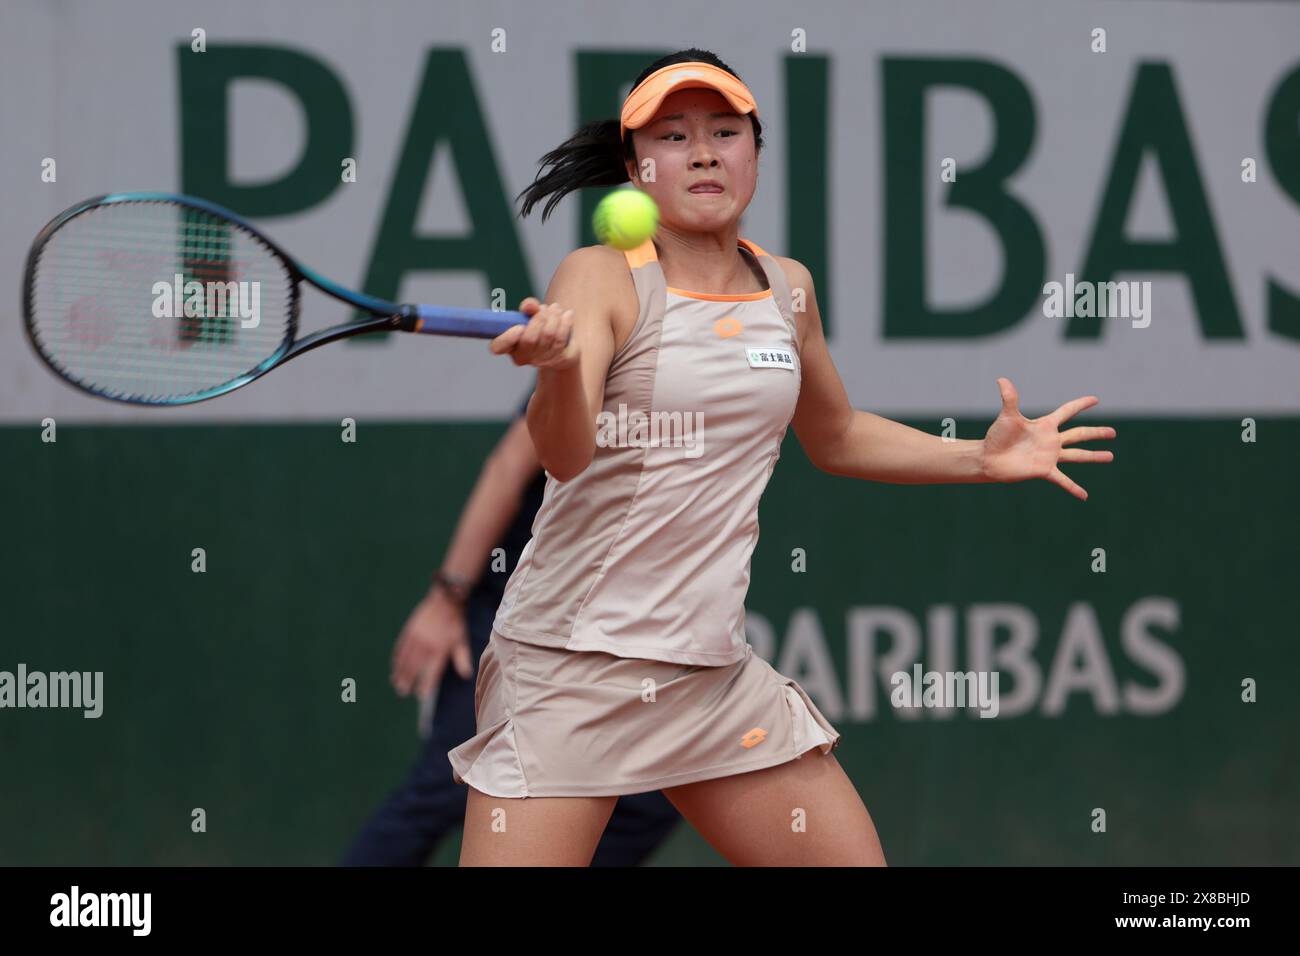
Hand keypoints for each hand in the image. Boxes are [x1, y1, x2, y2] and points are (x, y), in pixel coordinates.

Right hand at [390, 589, 472, 698]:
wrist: (445, 601)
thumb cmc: (455, 623)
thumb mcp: (461, 641)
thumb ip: (462, 658)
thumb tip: (466, 675)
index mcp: (439, 650)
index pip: (430, 673)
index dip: (425, 685)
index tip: (420, 696)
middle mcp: (425, 645)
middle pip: (413, 668)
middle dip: (407, 681)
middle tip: (402, 693)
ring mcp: (415, 637)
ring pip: (404, 659)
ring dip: (399, 672)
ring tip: (396, 682)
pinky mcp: (409, 630)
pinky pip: (401, 647)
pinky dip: (397, 658)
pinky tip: (395, 665)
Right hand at [490, 298, 578, 368]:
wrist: (563, 347)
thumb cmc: (541, 328)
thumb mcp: (532, 316)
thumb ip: (528, 308)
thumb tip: (529, 305)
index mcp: (509, 346)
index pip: (498, 347)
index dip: (507, 338)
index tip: (519, 326)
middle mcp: (524, 357)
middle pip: (529, 339)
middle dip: (539, 318)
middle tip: (544, 308)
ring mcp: (542, 361)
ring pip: (548, 335)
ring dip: (553, 317)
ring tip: (556, 308)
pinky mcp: (560, 359)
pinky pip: (562, 339)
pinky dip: (565, 323)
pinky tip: (568, 315)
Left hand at [980, 377, 1115, 500]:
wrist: (989, 458)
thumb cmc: (997, 437)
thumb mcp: (1007, 416)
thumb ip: (1009, 398)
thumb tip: (1001, 378)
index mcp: (1045, 425)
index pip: (1067, 411)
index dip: (1080, 405)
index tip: (1095, 400)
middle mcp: (1051, 440)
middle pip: (1079, 434)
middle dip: (1096, 433)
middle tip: (1113, 432)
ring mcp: (1049, 456)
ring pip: (1077, 456)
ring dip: (1094, 456)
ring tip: (1110, 456)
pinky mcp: (1044, 470)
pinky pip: (1063, 480)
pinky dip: (1073, 488)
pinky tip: (1084, 496)